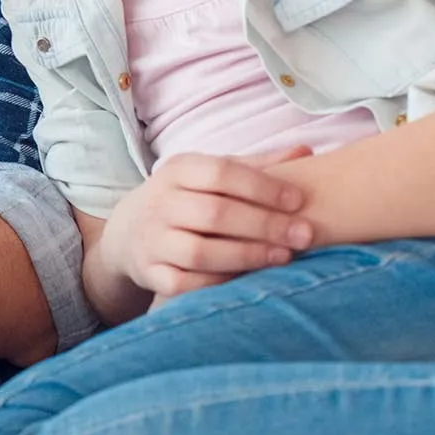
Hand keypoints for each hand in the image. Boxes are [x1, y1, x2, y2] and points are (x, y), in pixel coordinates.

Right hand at [98, 147, 314, 299]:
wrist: (128, 231)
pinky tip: (248, 279)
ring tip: (284, 257)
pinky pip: (185, 284)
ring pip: (200, 252)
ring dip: (248, 255)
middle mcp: (159, 203)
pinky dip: (219, 283)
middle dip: (264, 225)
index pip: (219, 173)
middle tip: (304, 235)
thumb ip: (255, 166)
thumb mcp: (208, 174)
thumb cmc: (184, 199)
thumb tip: (306, 151)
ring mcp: (151, 240)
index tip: (298, 200)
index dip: (261, 187)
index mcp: (176, 171)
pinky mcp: (149, 273)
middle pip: (214, 213)